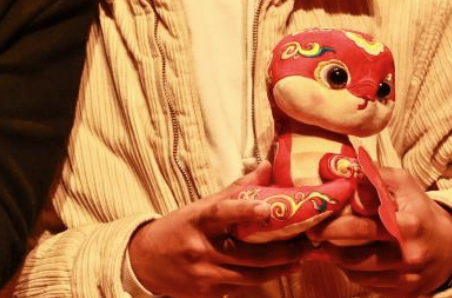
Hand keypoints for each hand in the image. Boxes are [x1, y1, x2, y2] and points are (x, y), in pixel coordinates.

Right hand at [129, 164, 306, 297]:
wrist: (144, 263)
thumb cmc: (176, 229)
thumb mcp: (198, 207)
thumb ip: (234, 191)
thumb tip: (266, 167)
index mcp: (195, 221)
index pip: (221, 213)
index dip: (244, 210)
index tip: (269, 208)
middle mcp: (200, 250)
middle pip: (249, 255)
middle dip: (283, 251)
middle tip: (308, 242)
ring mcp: (205, 276)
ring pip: (252, 276)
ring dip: (280, 268)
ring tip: (301, 258)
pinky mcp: (209, 294)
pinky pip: (243, 287)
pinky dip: (263, 278)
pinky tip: (279, 270)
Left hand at [307, 166, 451, 296]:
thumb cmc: (420, 211)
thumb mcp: (404, 184)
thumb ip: (375, 174)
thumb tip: (344, 167)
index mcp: (407, 226)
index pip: (362, 228)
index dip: (334, 226)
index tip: (315, 221)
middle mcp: (408, 256)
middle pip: (355, 257)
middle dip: (329, 246)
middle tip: (312, 235)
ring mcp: (407, 279)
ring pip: (357, 275)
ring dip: (338, 261)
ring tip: (329, 245)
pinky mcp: (405, 294)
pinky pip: (368, 286)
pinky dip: (354, 273)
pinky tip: (349, 259)